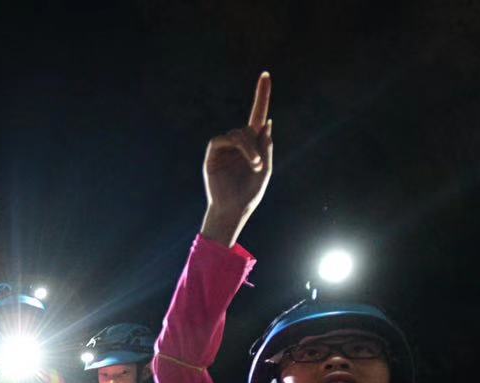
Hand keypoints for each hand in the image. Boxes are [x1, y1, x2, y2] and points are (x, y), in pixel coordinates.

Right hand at [202, 71, 273, 244]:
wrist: (233, 210)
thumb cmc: (249, 193)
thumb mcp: (265, 169)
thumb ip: (266, 146)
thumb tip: (266, 122)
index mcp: (252, 145)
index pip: (257, 115)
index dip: (262, 95)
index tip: (266, 75)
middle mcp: (237, 143)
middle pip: (249, 128)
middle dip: (257, 144)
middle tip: (259, 164)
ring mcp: (224, 148)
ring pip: (238, 134)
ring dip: (249, 148)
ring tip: (255, 167)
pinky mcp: (213, 154)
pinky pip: (223, 139)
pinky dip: (238, 147)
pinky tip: (247, 160)